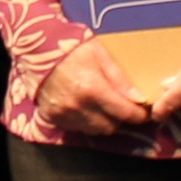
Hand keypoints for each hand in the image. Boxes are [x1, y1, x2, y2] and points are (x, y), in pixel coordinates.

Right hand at [33, 39, 155, 135]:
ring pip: (94, 131)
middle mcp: (77, 106)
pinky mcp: (52, 117)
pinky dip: (85, 122)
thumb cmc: (72, 49)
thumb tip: (139, 99)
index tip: (143, 113)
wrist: (37, 50)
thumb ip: (120, 79)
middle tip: (121, 107)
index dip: (138, 115)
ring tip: (103, 108)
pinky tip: (85, 108)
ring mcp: (63, 114)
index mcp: (93, 89)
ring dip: (103, 123)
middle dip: (120, 119)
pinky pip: (77, 128)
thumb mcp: (100, 55)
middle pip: (110, 127)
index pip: (124, 113)